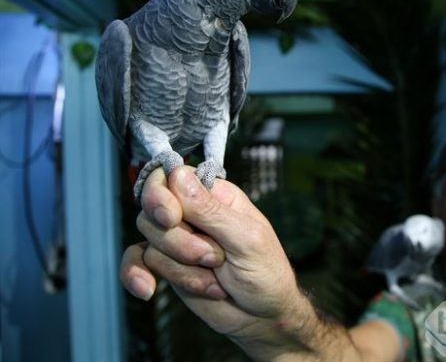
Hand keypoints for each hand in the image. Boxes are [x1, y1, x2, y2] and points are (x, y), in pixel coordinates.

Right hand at [120, 166, 307, 341]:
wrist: (262, 317)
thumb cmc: (265, 273)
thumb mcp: (245, 239)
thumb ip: (210, 210)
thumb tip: (178, 173)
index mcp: (215, 196)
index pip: (170, 178)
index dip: (161, 195)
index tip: (171, 218)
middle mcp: (192, 214)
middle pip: (154, 214)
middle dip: (180, 243)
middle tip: (216, 259)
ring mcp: (178, 241)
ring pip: (150, 244)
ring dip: (181, 269)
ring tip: (215, 280)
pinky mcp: (168, 267)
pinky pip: (136, 263)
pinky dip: (136, 275)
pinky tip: (147, 289)